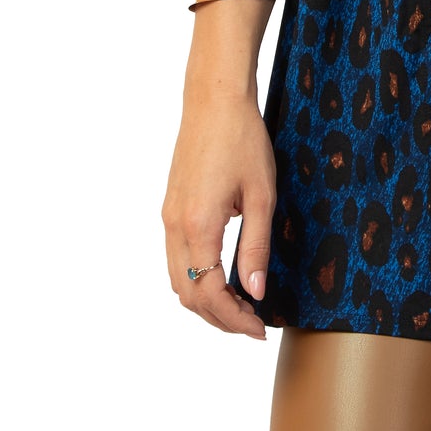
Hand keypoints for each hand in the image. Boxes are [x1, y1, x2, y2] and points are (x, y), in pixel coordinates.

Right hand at [162, 83, 275, 339]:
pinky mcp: (170, 207)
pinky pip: (176, 258)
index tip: (259, 330)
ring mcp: (168, 217)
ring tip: (241, 306)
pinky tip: (223, 276)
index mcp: (198, 225)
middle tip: (253, 325)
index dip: (233, 319)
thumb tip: (255, 292)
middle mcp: (175, 226)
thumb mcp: (262, 195)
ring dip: (205, 301)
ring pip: (177, 279)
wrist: (214, 101)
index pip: (208, 293)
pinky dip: (195, 278)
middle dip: (218, 318)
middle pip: (187, 294)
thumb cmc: (243, 140)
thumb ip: (256, 246)